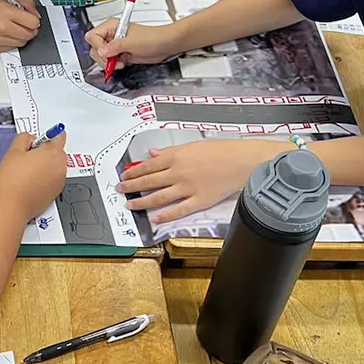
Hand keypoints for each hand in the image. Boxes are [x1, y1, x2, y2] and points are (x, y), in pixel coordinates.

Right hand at [0, 0, 40, 52]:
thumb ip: (26, 3)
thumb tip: (36, 15)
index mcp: (7, 12)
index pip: (33, 23)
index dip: (34, 20)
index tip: (31, 19)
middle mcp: (2, 27)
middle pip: (29, 35)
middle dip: (30, 30)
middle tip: (25, 24)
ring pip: (21, 43)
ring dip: (21, 36)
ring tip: (14, 28)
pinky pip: (11, 48)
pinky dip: (11, 42)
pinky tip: (5, 33)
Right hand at [0, 131, 67, 217]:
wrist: (12, 204)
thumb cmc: (13, 180)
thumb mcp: (14, 150)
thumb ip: (25, 138)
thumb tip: (30, 138)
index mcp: (53, 153)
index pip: (60, 136)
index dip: (49, 135)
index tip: (41, 139)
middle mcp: (60, 166)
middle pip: (57, 152)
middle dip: (45, 152)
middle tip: (28, 157)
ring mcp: (60, 181)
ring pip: (55, 166)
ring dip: (45, 166)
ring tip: (27, 172)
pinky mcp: (56, 192)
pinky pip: (53, 179)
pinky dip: (45, 178)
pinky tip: (30, 182)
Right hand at [85, 19, 176, 69]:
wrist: (164, 45)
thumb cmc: (153, 37)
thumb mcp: (132, 42)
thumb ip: (115, 47)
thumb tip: (102, 51)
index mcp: (112, 26)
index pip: (93, 36)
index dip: (98, 46)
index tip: (106, 53)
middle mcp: (112, 35)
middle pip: (95, 47)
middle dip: (102, 57)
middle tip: (112, 60)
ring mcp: (116, 45)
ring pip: (100, 56)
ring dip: (107, 63)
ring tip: (118, 63)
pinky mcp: (120, 54)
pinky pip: (109, 62)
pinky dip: (112, 66)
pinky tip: (120, 64)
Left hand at [118, 140, 278, 221]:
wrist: (243, 161)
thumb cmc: (221, 150)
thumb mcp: (192, 145)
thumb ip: (170, 151)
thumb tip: (153, 154)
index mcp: (177, 157)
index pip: (148, 166)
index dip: (134, 172)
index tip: (124, 176)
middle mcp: (179, 172)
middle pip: (149, 181)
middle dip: (132, 186)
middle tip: (120, 190)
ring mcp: (188, 188)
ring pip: (159, 197)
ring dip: (142, 202)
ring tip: (130, 205)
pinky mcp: (200, 201)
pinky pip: (179, 210)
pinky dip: (165, 215)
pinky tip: (155, 218)